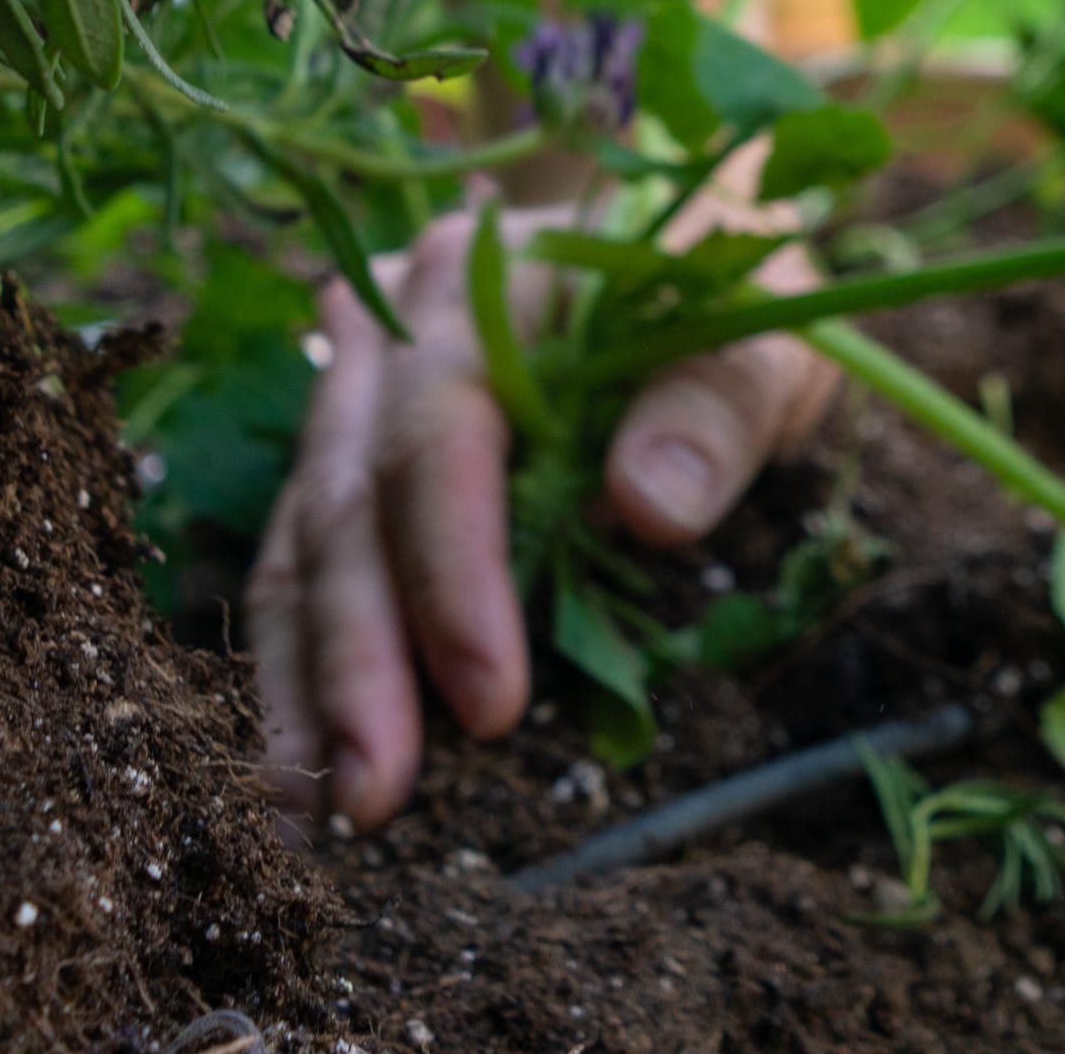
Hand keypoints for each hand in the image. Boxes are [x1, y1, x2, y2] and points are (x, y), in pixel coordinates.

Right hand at [246, 206, 837, 830]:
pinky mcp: (351, 455)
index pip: (442, 432)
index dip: (454, 570)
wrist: (700, 250)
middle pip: (348, 498)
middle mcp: (396, 326)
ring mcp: (359, 389)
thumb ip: (719, 404)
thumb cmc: (734, 295)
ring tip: (313, 814)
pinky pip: (303, 561)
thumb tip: (648, 506)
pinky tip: (297, 767)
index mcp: (489, 279)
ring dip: (305, 681)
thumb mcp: (767, 330)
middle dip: (360, 657)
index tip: (487, 699)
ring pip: (303, 540)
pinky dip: (299, 665)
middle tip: (374, 793)